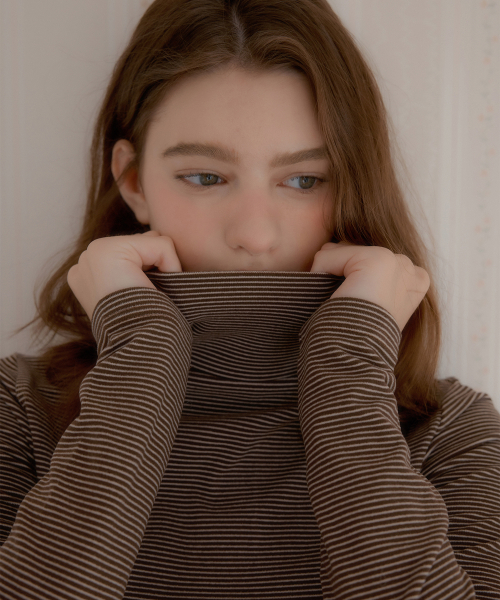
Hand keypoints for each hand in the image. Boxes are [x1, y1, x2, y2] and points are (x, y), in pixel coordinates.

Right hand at [67, 230, 181, 319]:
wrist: (139, 348)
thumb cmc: (145, 330)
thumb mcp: (135, 297)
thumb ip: (136, 269)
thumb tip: (158, 241)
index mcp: (87, 274)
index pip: (135, 253)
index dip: (152, 274)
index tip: (145, 300)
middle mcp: (85, 261)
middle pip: (144, 243)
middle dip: (157, 267)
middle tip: (148, 297)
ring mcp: (92, 254)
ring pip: (154, 241)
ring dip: (163, 268)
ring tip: (149, 294)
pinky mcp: (110, 250)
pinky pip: (163, 245)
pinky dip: (170, 267)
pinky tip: (156, 288)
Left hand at [310, 241, 429, 331]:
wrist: (357, 357)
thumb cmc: (355, 336)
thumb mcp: (367, 301)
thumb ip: (360, 272)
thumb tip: (328, 246)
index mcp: (415, 279)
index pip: (366, 258)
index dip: (348, 279)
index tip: (352, 306)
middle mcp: (410, 267)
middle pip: (353, 251)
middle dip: (338, 273)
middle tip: (344, 304)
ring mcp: (396, 262)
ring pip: (339, 251)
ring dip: (328, 274)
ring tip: (340, 302)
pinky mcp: (376, 259)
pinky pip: (327, 255)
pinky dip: (318, 274)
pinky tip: (331, 298)